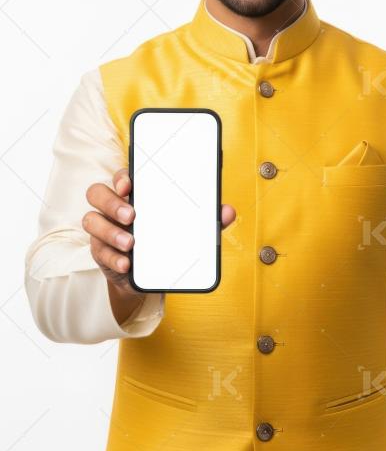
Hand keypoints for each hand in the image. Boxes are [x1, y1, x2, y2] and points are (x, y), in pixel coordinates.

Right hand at [83, 167, 236, 296]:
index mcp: (134, 194)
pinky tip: (126, 263)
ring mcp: (104, 228)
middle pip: (97, 193)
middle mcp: (113, 207)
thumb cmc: (166, 238)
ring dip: (110, 232)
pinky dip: (112, 257)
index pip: (121, 176)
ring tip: (130, 243)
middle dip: (111, 202)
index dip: (121, 177)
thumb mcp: (186, 229)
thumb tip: (227, 211)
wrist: (151, 274)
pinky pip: (98, 251)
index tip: (129, 184)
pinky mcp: (101, 251)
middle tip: (131, 215)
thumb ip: (206, 219)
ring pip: (92, 220)